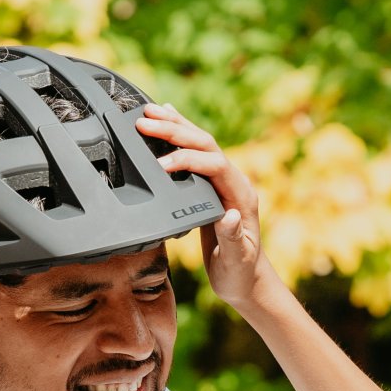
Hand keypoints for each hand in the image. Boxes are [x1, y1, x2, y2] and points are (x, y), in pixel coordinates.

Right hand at [134, 104, 281, 315]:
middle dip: (176, 130)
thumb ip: (233, 238)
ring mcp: (223, 182)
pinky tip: (168, 119)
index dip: (189, 160)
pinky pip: (196, 152)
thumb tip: (230, 215)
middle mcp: (234, 183)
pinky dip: (180, 135)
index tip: (162, 164)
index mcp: (241, 197)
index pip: (216, 166)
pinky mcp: (211, 185)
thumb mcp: (237, 260)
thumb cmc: (240, 272)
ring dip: (175, 125)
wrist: (245, 278)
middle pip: (206, 145)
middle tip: (145, 121)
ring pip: (200, 143)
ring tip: (149, 111)